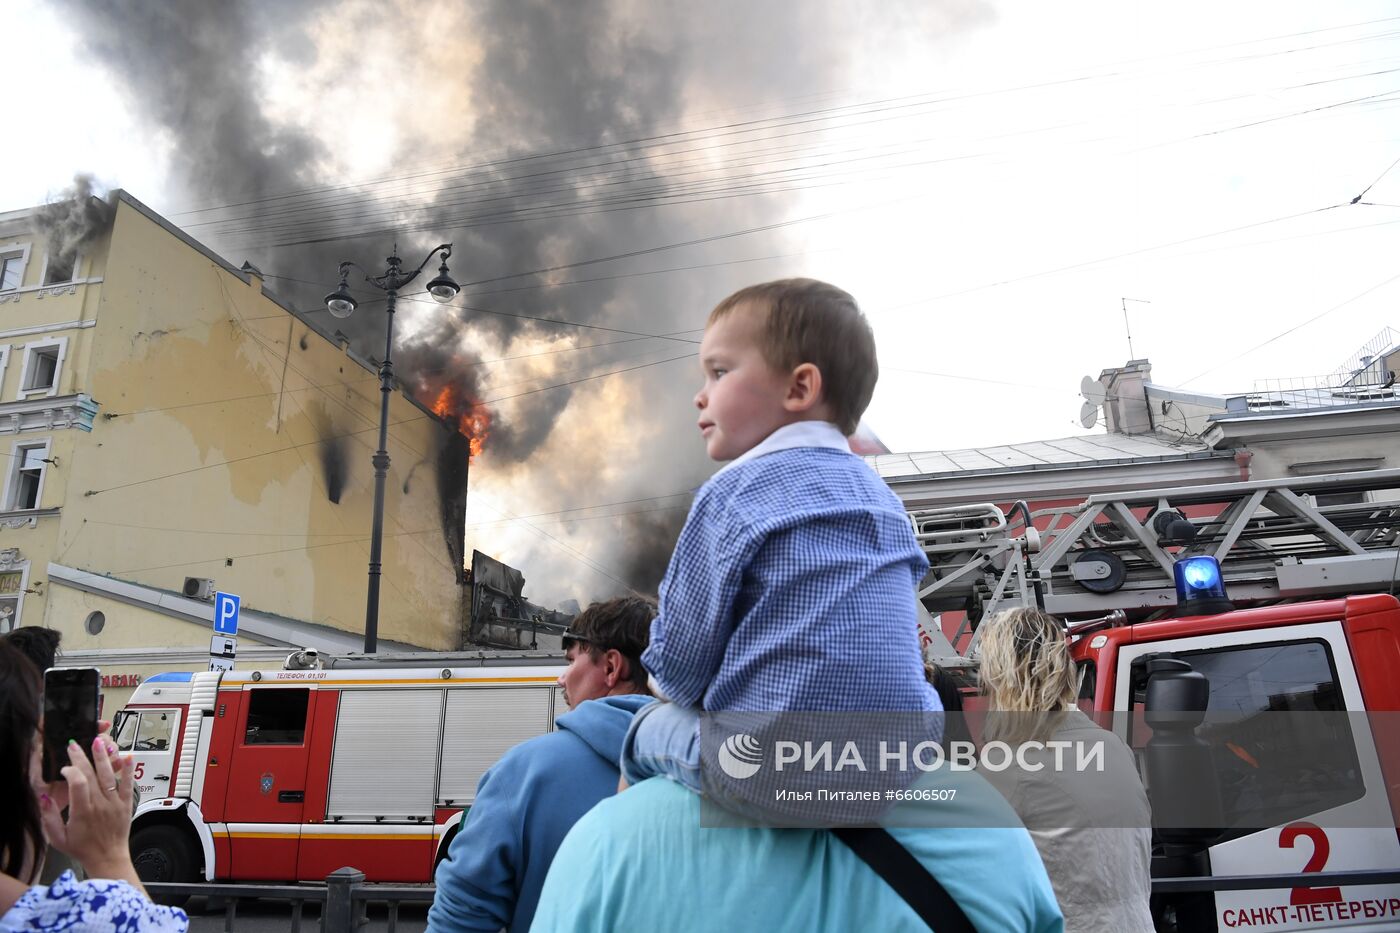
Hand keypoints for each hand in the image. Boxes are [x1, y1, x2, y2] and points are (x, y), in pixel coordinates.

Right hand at [39, 736, 142, 888]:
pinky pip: (129, 784)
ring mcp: (115, 803)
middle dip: (82, 758)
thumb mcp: (57, 838)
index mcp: (82, 813)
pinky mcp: (127, 804)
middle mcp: (100, 805)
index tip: (65, 768)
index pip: (78, 784)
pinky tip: (128, 756)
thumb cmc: (80, 848)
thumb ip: (49, 817)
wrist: (107, 858)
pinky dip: (128, 770)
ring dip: (103, 758)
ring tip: (98, 742)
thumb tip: (44, 796)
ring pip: (109, 776)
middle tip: (75, 744)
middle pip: (91, 776)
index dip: (71, 771)